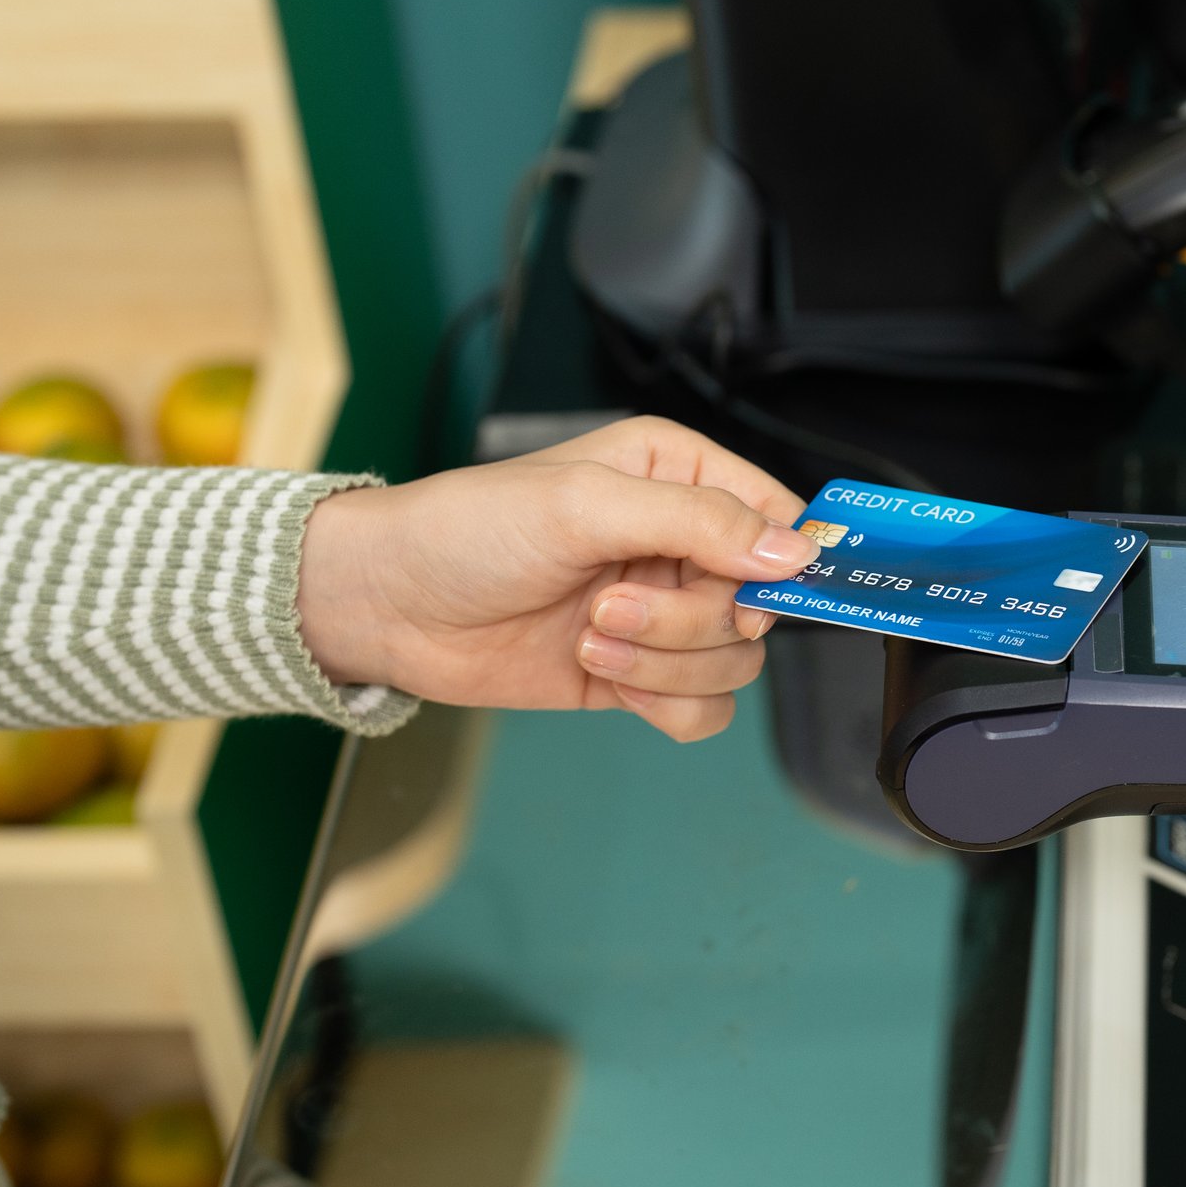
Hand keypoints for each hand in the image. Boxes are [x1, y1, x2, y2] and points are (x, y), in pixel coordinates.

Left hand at [297, 417, 816, 741]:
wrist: (390, 606)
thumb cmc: (467, 531)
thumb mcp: (585, 505)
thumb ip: (699, 522)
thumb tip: (795, 553)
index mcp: (679, 477)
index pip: (781, 520)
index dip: (782, 564)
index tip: (749, 593)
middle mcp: (682, 544)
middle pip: (759, 605)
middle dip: (689, 620)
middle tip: (613, 604)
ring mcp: (665, 613)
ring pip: (736, 662)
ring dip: (664, 663)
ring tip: (590, 634)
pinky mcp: (641, 673)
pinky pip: (706, 709)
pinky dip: (663, 703)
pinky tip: (603, 672)